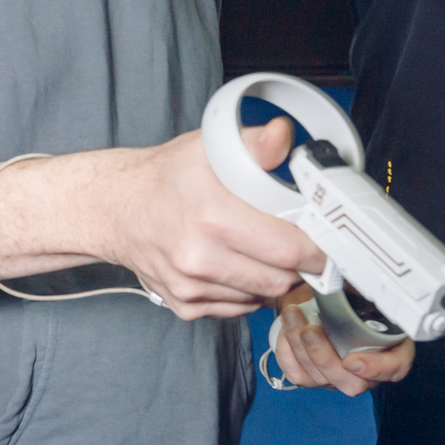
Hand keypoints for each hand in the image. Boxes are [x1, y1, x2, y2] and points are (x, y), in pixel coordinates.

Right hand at [104, 119, 327, 320]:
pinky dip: (248, 292)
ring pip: (260, 297)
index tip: (328, 243)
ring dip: (273, 279)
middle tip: (306, 249)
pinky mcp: (184, 306)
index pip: (288, 249)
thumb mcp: (210, 148)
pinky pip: (236, 309)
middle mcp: (199, 258)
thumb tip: (282, 135)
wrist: (116, 207)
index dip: (317, 249)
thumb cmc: (167, 177)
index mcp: (213, 216)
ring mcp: (190, 286)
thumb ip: (254, 145)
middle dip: (300, 267)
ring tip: (268, 252)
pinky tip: (240, 265)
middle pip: (280, 279)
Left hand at [267, 286, 414, 395]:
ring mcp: (338, 376)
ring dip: (299, 347)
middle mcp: (366, 369)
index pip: (395, 367)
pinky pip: (297, 374)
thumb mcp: (362, 285)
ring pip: (319, 379)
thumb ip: (365, 286)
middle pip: (351, 383)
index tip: (352, 359)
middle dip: (324, 357)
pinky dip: (287, 352)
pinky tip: (287, 329)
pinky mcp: (312, 376)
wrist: (320, 297)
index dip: (376, 368)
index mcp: (391, 346)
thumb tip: (357, 275)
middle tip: (310, 330)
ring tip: (293, 315)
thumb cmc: (348, 292)